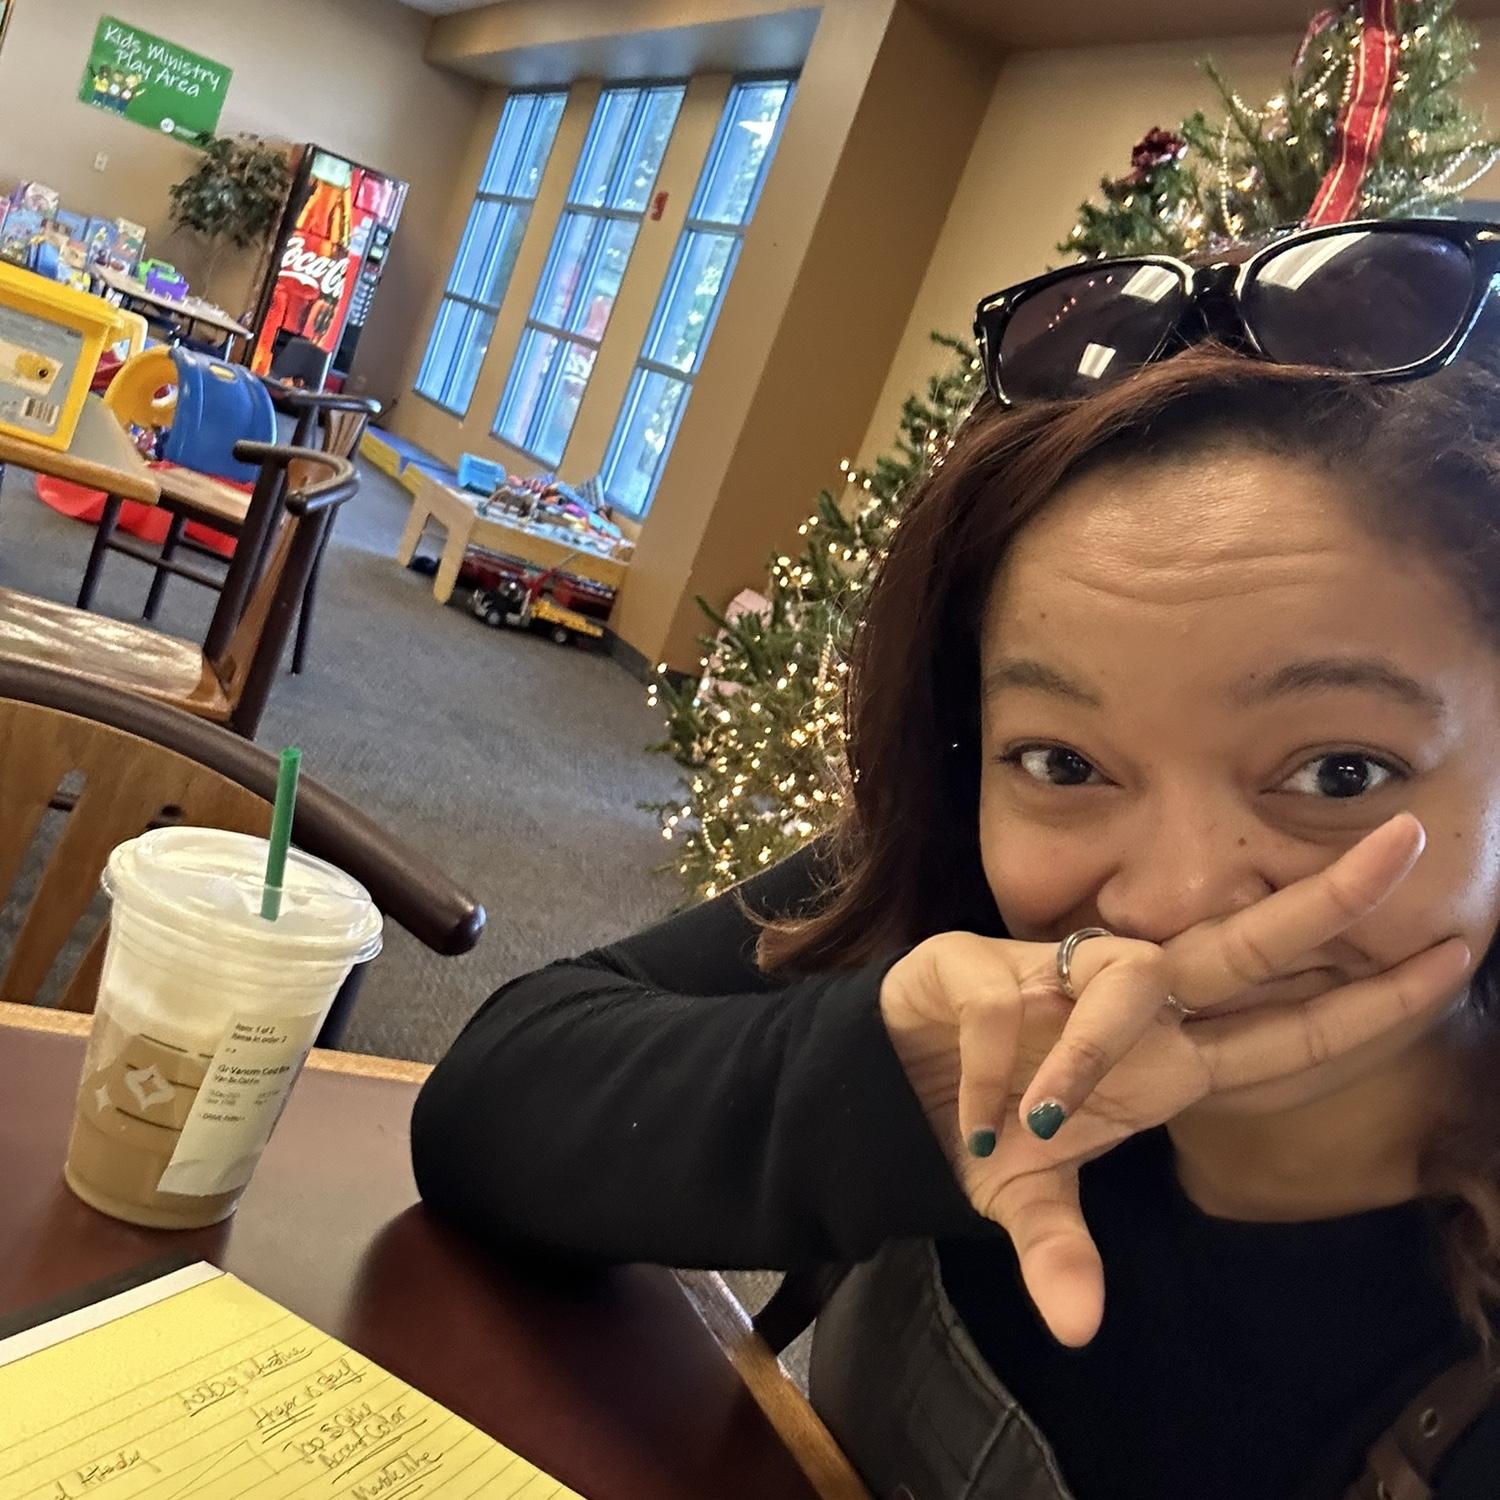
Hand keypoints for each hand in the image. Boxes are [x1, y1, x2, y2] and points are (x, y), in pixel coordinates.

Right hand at [878, 813, 1469, 1346]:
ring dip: (1088, 1054)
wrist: (891, 1080)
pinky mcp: (989, 965)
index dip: (1369, 1005)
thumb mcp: (1024, 1200)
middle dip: (1324, 903)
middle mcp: (1132, 1007)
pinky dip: (995, 1077)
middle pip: (1242, 949)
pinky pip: (1012, 1014)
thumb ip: (1059, 1251)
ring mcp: (1063, 978)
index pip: (1288, 1035)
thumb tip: (1079, 1330)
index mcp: (1167, 1064)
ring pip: (1128, 978)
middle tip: (1405, 844)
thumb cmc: (986, 1126)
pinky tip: (973, 1123)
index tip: (1455, 955)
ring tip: (1035, 1123)